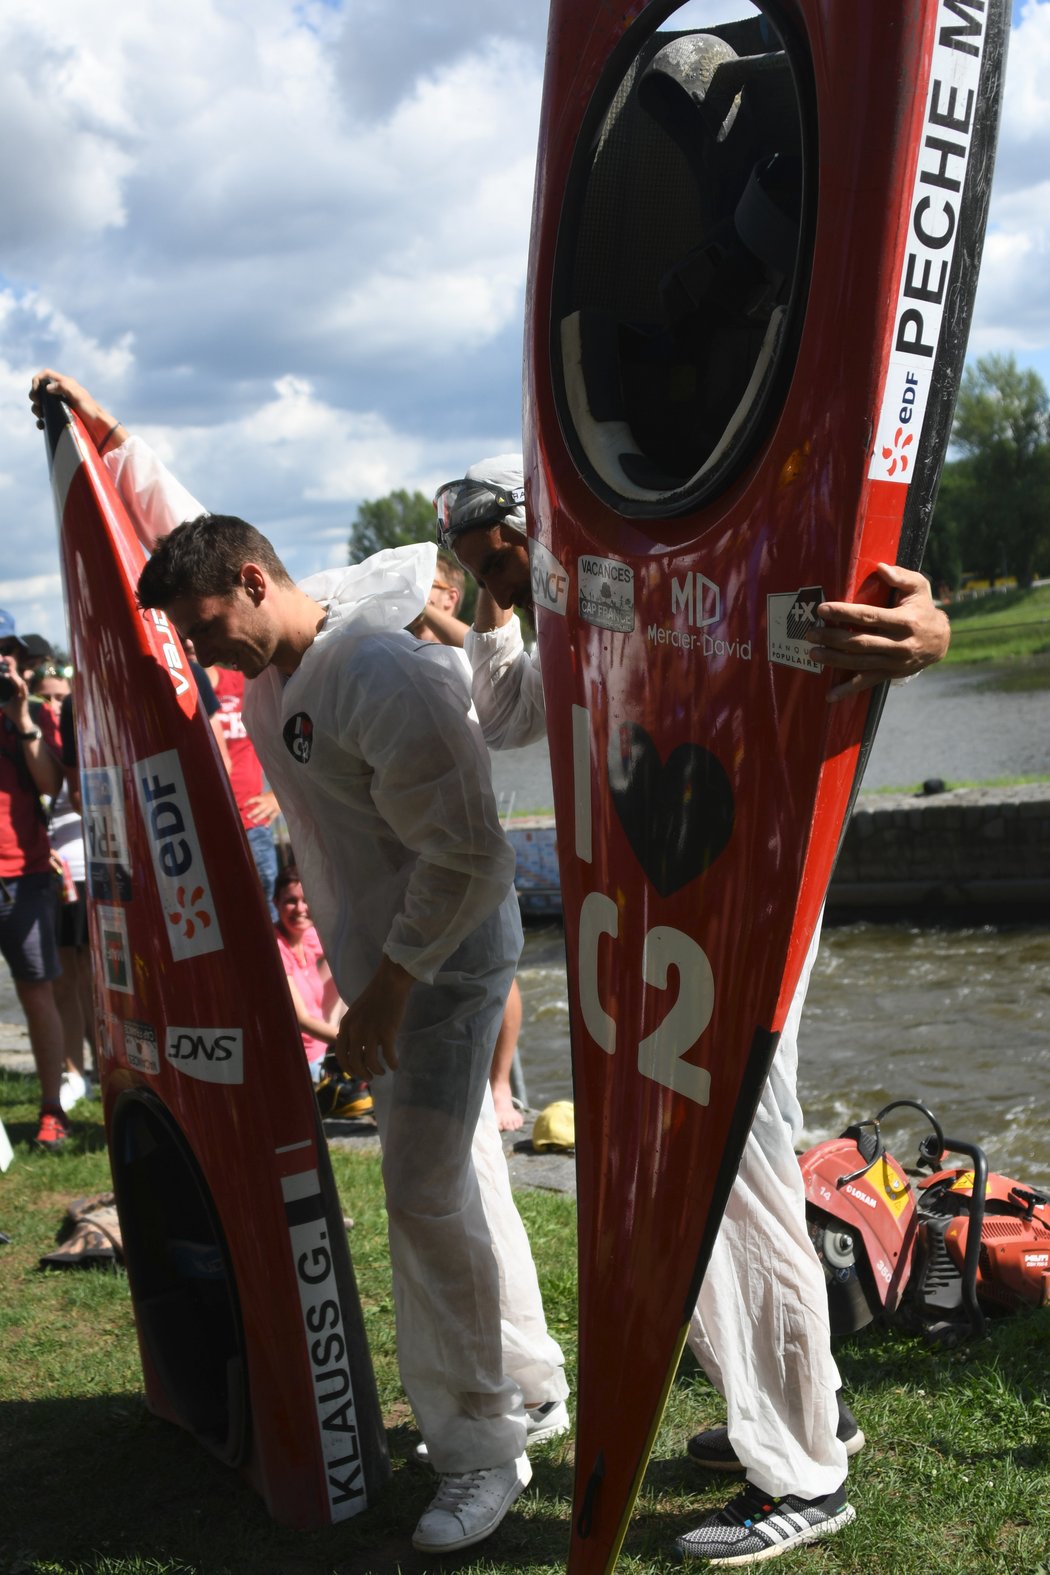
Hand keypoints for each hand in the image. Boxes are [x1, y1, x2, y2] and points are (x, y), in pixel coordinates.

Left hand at [0, 660, 30, 724]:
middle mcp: (19, 689)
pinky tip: (21, 684)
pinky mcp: (24, 699)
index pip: (11, 676)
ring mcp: (22, 693)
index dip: (9, 669)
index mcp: (13, 688)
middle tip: (6, 661)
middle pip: (16, 677)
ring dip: (15, 678)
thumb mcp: (2, 701)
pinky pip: (24, 692)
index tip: (4, 661)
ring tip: (9, 674)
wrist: (19, 719)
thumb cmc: (12, 710)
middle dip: (12, 669)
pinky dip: (23, 688)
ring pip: (19, 683)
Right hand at [29, 369, 124, 451]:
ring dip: (37, 409)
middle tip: (39, 406)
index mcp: (65, 383)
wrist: (98, 425)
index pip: (46, 374)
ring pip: (41, 402)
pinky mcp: (58, 414)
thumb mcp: (78, 396)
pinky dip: (41, 420)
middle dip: (35, 397)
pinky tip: (42, 425)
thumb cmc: (91, 409)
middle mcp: (60, 391)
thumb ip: (64, 388)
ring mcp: (58, 403)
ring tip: (41, 417)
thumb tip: (48, 388)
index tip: (37, 391)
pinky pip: (45, 415)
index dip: (38, 380)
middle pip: (40, 389)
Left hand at [246, 789, 280, 823]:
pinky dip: (269, 822)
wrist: (284, 795)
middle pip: (259, 808)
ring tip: (254, 821)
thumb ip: (262, 796)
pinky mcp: (277, 811)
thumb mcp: (268, 793)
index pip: (254, 799)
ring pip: (265, 814)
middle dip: (253, 813)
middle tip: (247, 816)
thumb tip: (257, 798)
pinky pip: (272, 817)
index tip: (244, 805)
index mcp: (264, 798)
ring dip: (259, 818)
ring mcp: (272, 808)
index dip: (248, 802)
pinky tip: (266, 826)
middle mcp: (267, 803)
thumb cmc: (275, 793)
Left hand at [333, 956, 413, 1079]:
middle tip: (370, 1077)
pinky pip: (388, 1056)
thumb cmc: (375, 996)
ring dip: (377, 1071)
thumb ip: (351, 1028)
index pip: (341, 1055)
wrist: (390, 982)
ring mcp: (371, 1032)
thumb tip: (348, 1045)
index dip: (348, 1068)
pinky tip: (395, 1065)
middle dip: (362, 1074)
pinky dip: (392, 1064)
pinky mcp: (387, 1032)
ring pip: (371, 1063)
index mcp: (346, 1026)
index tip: (355, 1073)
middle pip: (355, 1062)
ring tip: (382, 1071)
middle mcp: (355, 1031)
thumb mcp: (355, 1012)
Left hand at [806, 563, 949, 700]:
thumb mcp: (919, 587)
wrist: (940, 641)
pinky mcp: (889, 674)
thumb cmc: (923, 608)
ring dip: (834, 660)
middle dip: (833, 639)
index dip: (844, 613)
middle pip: (860, 643)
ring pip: (859, 663)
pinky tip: (830, 696)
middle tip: (811, 633)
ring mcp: (893, 662)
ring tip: (813, 653)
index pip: (869, 616)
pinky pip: (866, 683)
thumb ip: (901, 577)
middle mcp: (899, 644)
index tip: (823, 610)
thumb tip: (880, 568)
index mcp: (904, 621)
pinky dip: (847, 691)